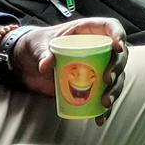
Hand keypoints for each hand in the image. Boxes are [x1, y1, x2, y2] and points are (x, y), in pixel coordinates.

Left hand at [12, 18, 127, 126]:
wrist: (26, 63)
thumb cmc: (36, 45)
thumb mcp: (38, 45)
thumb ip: (43, 53)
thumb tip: (45, 66)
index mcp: (87, 31)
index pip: (110, 27)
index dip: (119, 35)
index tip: (118, 48)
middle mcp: (96, 48)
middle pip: (118, 55)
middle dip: (117, 68)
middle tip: (108, 80)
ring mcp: (95, 68)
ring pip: (116, 78)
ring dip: (115, 90)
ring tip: (105, 102)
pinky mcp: (90, 86)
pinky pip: (103, 96)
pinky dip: (104, 109)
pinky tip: (100, 118)